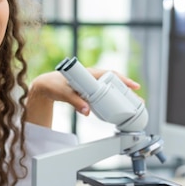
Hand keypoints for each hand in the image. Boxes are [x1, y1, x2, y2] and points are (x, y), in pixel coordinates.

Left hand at [26, 69, 140, 127]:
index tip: (134, 86)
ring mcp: (91, 84)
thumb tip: (88, 112)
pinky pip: (104, 93)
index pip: (110, 74)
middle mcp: (92, 77)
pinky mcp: (89, 90)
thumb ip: (75, 102)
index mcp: (89, 73)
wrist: (45, 85)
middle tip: (139, 100)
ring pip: (110, 88)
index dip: (124, 80)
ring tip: (133, 104)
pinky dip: (112, 99)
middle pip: (114, 82)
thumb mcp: (64, 94)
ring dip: (121, 95)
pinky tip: (118, 106)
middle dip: (127, 91)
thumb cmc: (54, 85)